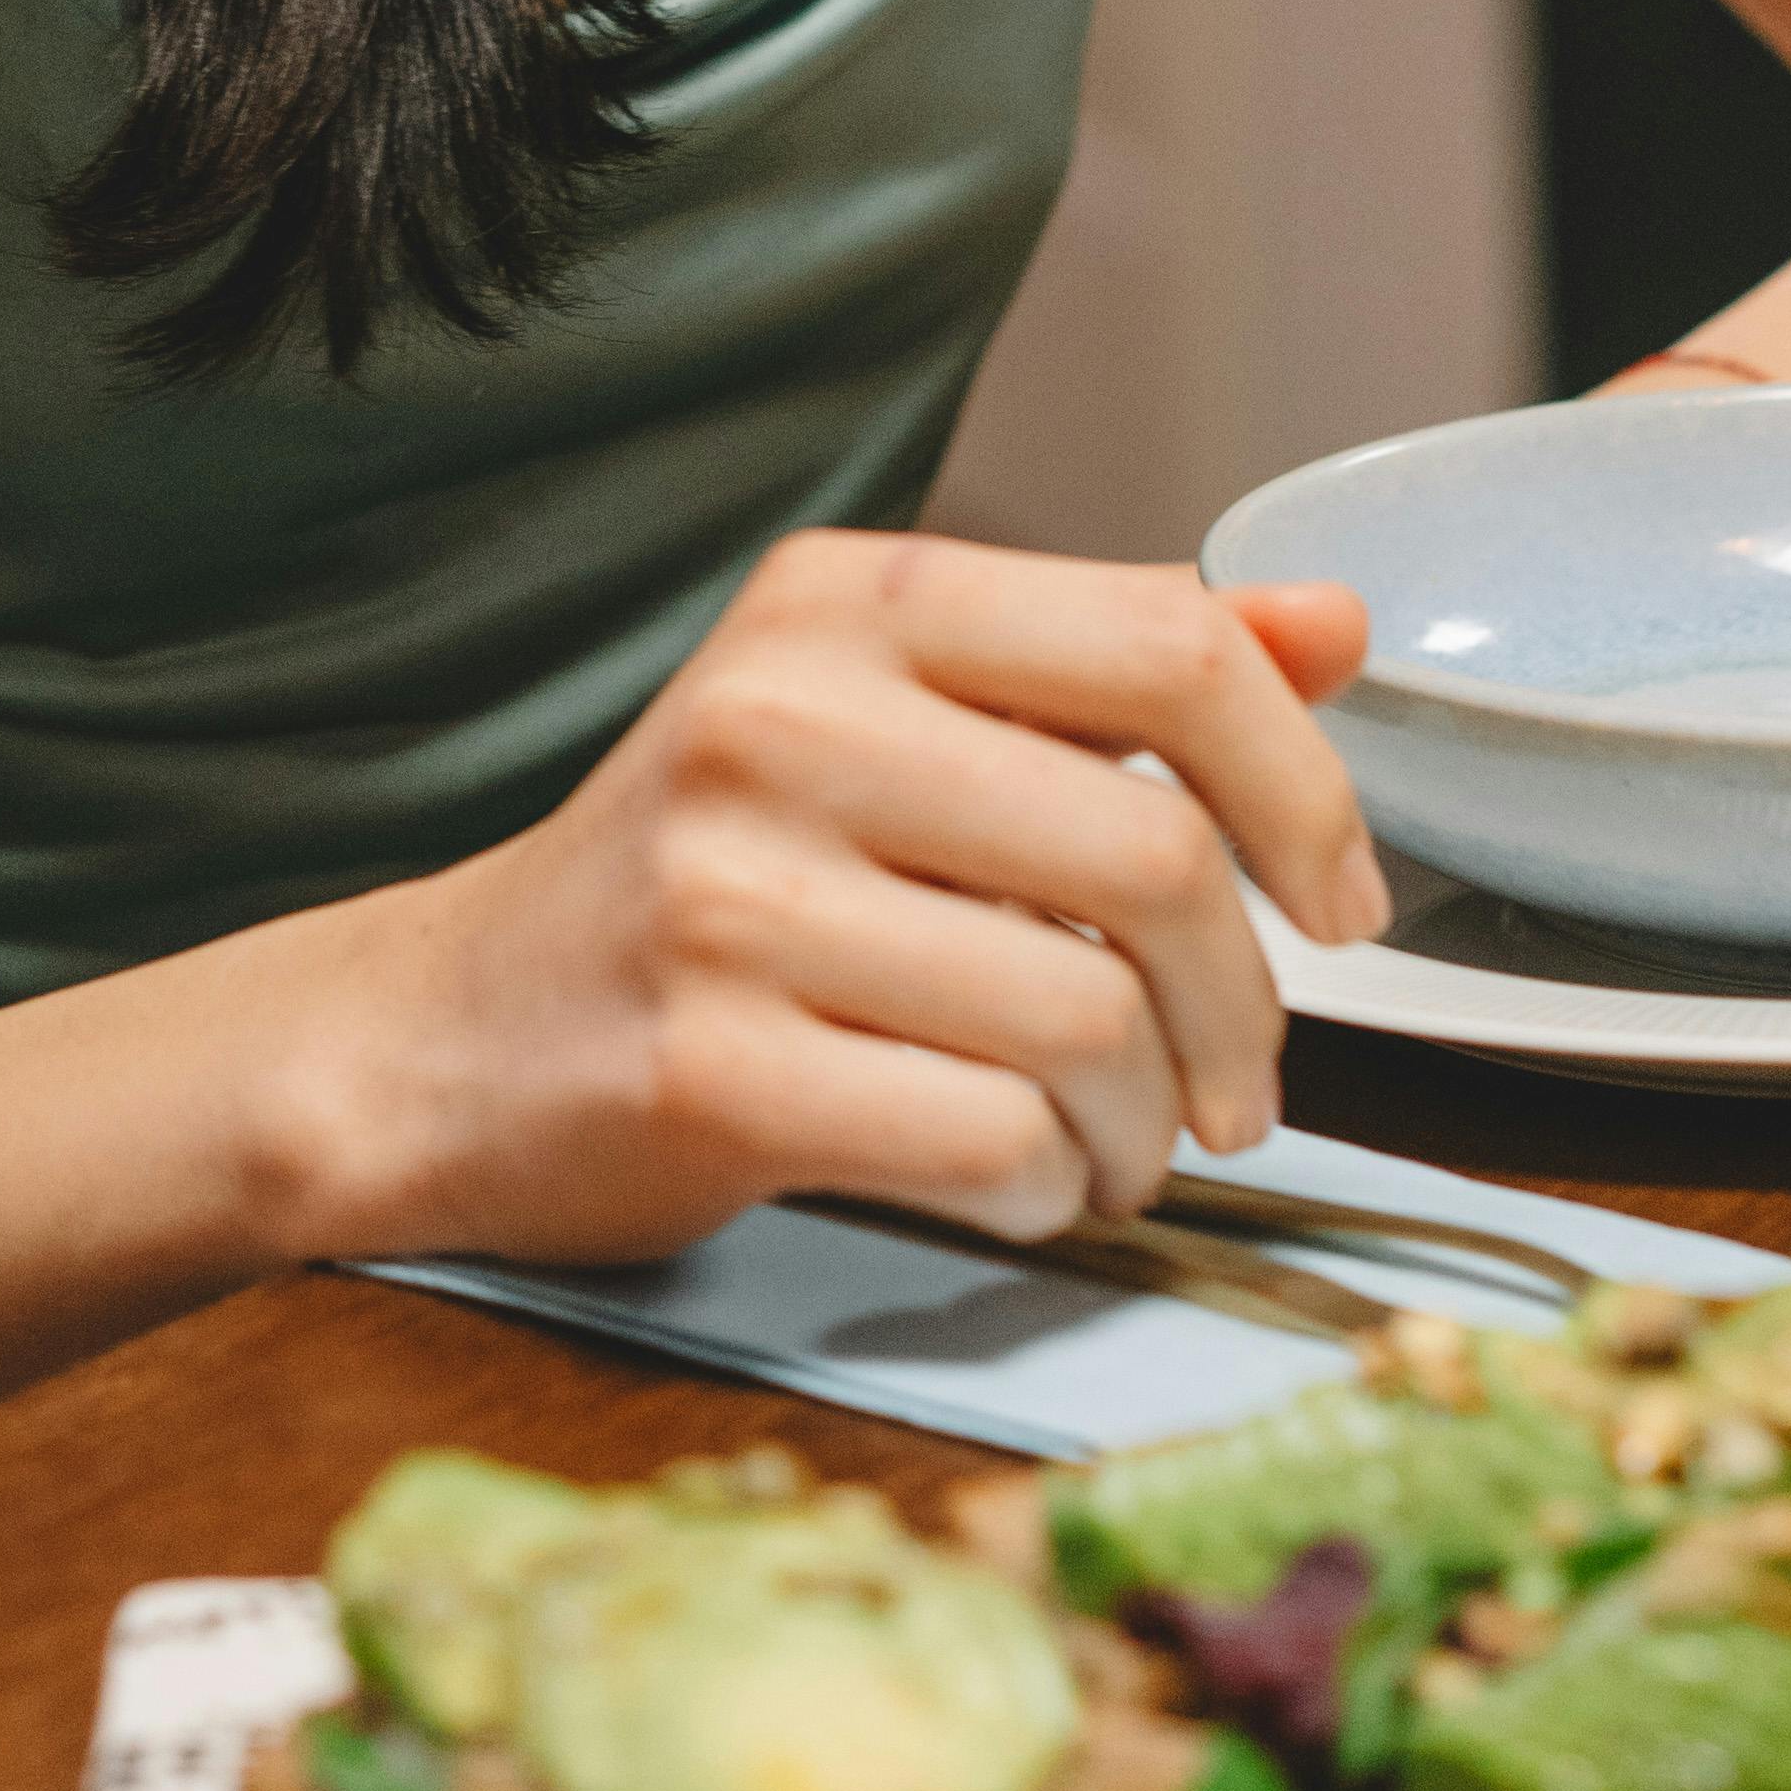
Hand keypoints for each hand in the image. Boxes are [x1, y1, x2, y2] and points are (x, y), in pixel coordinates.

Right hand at [280, 531, 1386, 1266]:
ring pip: (1085, 1020)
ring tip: (1118, 1148)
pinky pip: (988, 1144)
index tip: (1343, 903)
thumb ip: (1110, 673)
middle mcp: (785, 714)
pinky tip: (1018, 1182)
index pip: (1169, 644)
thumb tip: (1334, 623)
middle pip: (1154, 853)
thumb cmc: (714, 875)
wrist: (447, 1034)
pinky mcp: (706, 1067)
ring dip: (1147, 1126)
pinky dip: (1048, 1189)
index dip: (1305, 783)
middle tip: (1234, 1084)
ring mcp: (732, 891)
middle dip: (1243, 1006)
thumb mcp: (893, 720)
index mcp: (852, 600)